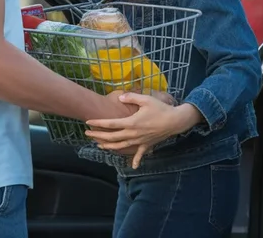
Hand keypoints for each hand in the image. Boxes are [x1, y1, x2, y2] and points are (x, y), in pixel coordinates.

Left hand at [85, 92, 202, 168]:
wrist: (175, 121)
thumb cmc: (160, 108)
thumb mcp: (146, 99)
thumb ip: (131, 97)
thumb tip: (119, 97)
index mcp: (131, 122)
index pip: (111, 123)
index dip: (98, 123)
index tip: (88, 122)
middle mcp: (133, 134)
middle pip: (112, 136)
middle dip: (98, 135)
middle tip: (87, 134)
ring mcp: (139, 141)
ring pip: (121, 146)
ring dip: (109, 146)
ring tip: (99, 145)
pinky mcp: (147, 145)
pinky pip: (140, 154)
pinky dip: (135, 160)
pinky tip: (132, 166)